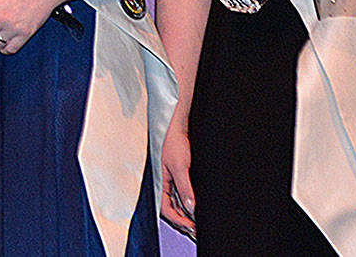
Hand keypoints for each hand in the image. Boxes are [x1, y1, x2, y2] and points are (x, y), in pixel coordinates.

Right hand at [160, 111, 195, 238]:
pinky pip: (180, 194)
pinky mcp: (177, 175)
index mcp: (158, 182)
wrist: (177, 126)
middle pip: (170, 208)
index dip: (177, 220)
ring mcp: (170, 180)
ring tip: (196, 223)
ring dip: (185, 213)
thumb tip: (190, 208)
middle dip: (182, 220)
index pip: (165, 208)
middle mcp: (163, 183)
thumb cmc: (173, 142)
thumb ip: (184, 188)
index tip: (190, 227)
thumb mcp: (180, 167)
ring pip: (176, 202)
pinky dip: (187, 202)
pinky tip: (194, 207)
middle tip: (195, 230)